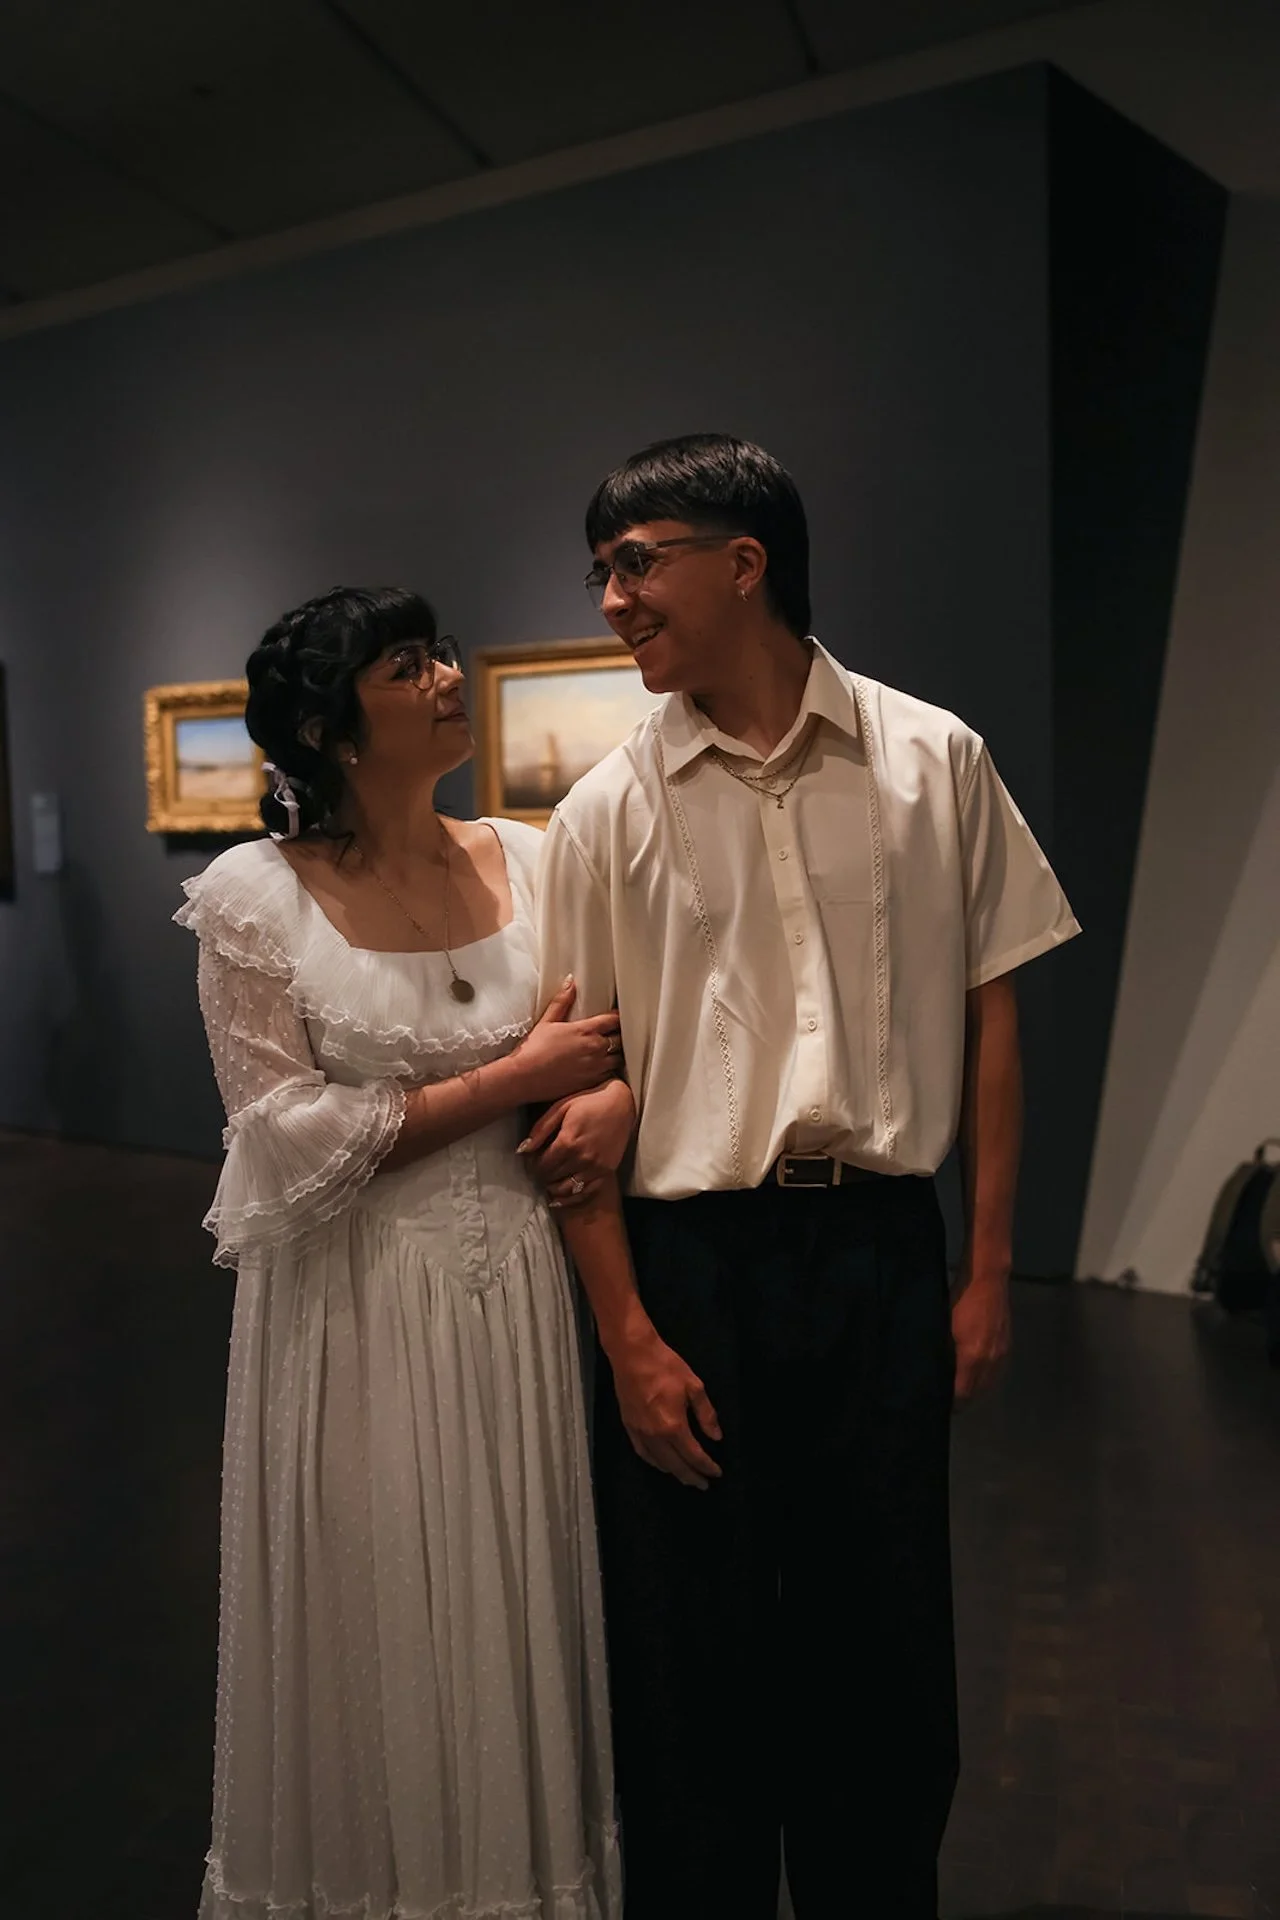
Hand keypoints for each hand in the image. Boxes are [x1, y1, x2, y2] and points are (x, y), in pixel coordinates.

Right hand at [506, 978, 621, 1105]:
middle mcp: (595, 1048)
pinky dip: (610, 1070)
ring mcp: (596, 1067)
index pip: (614, 1020)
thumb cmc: (532, 1050)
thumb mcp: (546, 1022)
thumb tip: (570, 982)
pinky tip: (601, 1068)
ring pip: (619, 1058)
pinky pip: (611, 1075)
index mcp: (585, 1031)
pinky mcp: (592, 1083)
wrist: (523, 1077)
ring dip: (616, 1054)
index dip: (617, 1018)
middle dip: (619, 1035)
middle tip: (614, 1034)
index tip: (615, 1017)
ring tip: (610, 1052)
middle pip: (621, 1039)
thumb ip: (562, 1002)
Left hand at [520, 1079, 635, 1207]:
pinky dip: (571, 1199)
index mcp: (568, 1142)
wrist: (621, 1103)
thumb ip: (540, 1130)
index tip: (530, 1161)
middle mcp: (582, 1158)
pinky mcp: (607, 1171)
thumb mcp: (560, 1108)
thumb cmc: (588, 1101)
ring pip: (567, 1189)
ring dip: (553, 1188)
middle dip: (541, 1175)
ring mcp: (596, 1167)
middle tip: (538, 1169)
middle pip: (552, 1177)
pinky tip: (560, 1198)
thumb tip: (522, 1150)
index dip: (532, 1166)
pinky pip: (586, 1193)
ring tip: (548, 1182)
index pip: (542, 1165)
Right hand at [609, 1330, 722, 1489]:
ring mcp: (640, 1433)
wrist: (632, 1354)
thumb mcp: (694, 1386)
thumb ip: (706, 1414)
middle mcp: (655, 1435)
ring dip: (674, 1473)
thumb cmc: (666, 1366)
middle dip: (692, 1477)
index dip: (707, 1467)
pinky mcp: (629, 1427)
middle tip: (704, 1484)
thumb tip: (716, 1437)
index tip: (717, 1473)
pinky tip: (662, 1464)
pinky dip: (655, 1463)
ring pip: (659, 1463)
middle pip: (676, 1465)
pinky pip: (643, 1453)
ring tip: (686, 1477)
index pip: (694, 1455)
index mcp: (674, 1426)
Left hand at [951, 1270, 1010, 1403]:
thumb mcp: (944, 1326)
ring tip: (960, 1388)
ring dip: (975, 1389)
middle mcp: (990, 1361)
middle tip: (948, 1399)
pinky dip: (985, 1377)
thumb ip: (942, 1352)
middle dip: (963, 1399)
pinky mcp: (1007, 1346)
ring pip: (988, 1383)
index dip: (951, 1402)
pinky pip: (996, 1371)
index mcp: (972, 1357)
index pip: (962, 1392)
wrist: (987, 1281)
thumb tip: (935, 1370)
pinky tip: (975, 1373)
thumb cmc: (960, 1301)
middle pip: (977, 1392)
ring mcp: (1001, 1354)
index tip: (940, 1404)